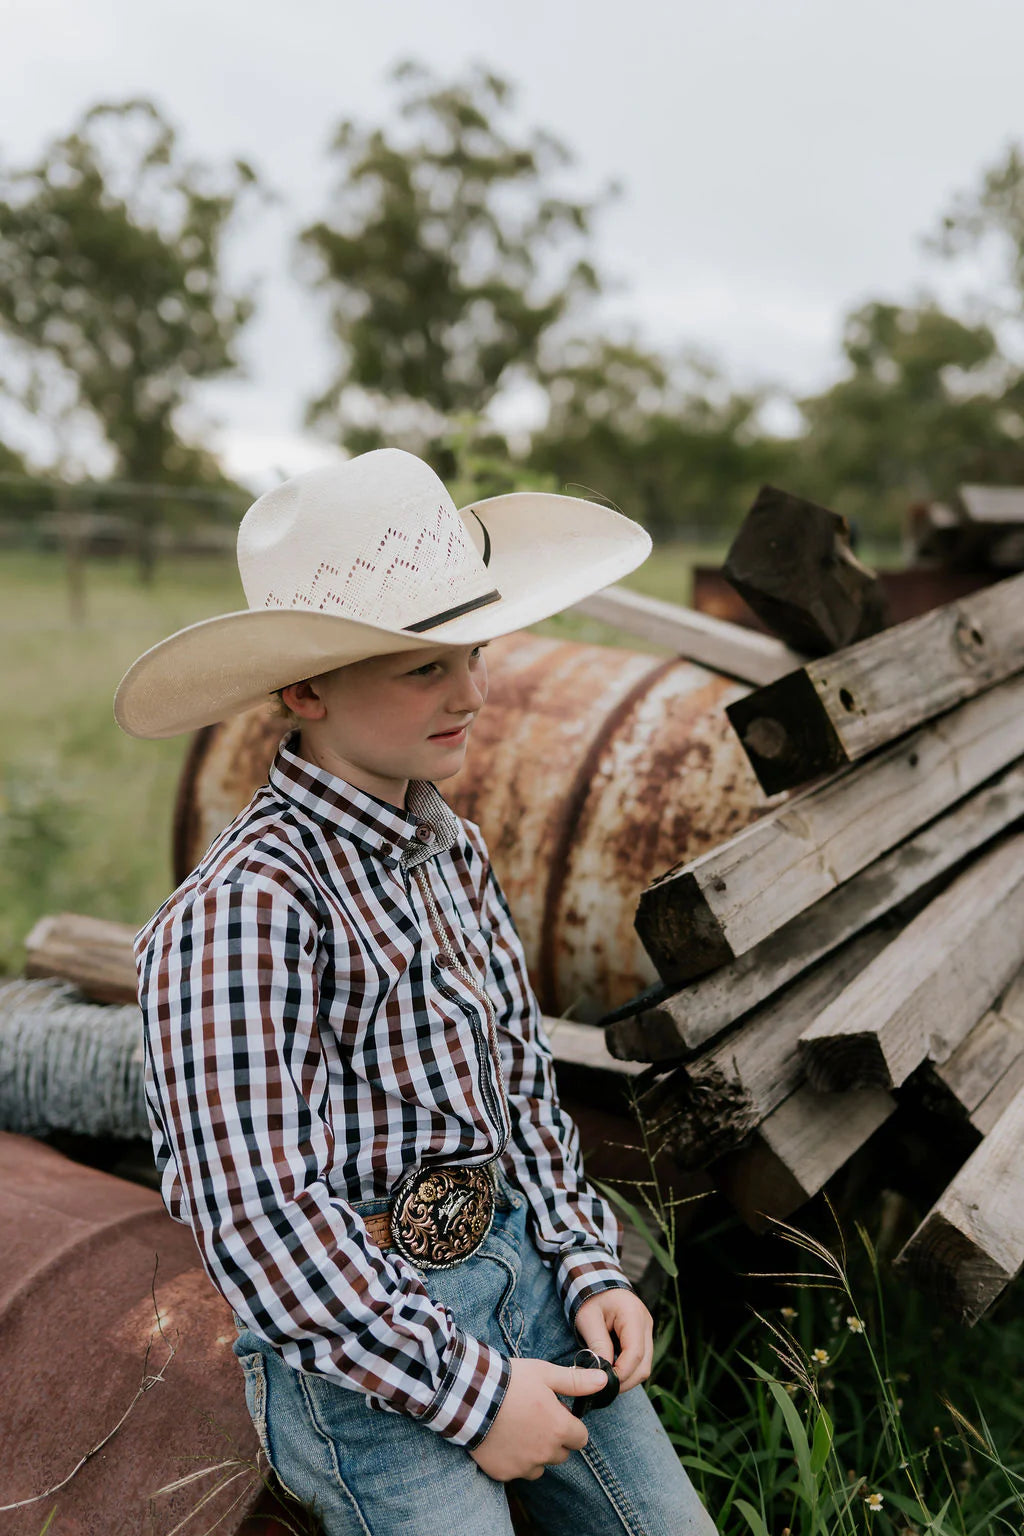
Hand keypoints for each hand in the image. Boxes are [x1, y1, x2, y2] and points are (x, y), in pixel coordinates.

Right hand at [469, 1357, 607, 1481]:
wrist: (470, 1395)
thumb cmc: (511, 1381)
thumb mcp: (545, 1374)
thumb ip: (576, 1381)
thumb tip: (604, 1380)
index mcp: (559, 1429)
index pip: (581, 1439)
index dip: (571, 1426)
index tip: (556, 1414)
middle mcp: (545, 1452)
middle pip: (561, 1453)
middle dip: (554, 1439)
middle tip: (535, 1418)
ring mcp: (524, 1465)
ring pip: (540, 1465)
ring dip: (535, 1453)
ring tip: (518, 1429)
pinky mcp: (504, 1473)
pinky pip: (517, 1471)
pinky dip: (513, 1460)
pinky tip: (503, 1439)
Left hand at [574, 1289, 653, 1392]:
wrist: (597, 1281)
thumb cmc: (590, 1297)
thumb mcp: (588, 1319)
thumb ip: (598, 1345)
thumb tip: (602, 1373)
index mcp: (633, 1315)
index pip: (635, 1353)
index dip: (621, 1373)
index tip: (603, 1383)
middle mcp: (645, 1323)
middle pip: (644, 1364)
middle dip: (625, 1380)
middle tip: (602, 1388)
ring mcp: (647, 1330)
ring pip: (644, 1365)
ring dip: (627, 1377)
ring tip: (605, 1381)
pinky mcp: (643, 1336)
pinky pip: (640, 1360)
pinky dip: (628, 1370)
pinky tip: (611, 1371)